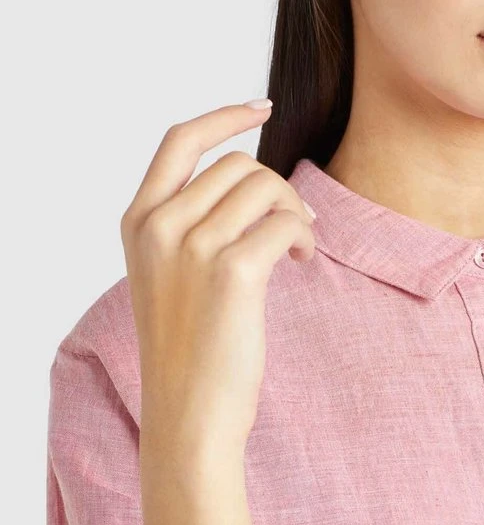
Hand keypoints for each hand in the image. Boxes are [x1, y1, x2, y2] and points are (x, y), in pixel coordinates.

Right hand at [120, 99, 316, 458]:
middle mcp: (160, 226)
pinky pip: (285, 224)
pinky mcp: (233, 273)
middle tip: (293, 228)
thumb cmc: (188, 356)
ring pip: (265, 188)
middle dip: (277, 190)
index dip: (224, 117)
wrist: (189, 416)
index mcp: (139, 223)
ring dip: (294, 213)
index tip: (260, 108)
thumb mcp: (170, 281)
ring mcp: (193, 247)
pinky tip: (302, 261)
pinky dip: (303, 236)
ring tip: (297, 249)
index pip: (180, 141)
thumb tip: (254, 189)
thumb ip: (190, 230)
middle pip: (238, 166)